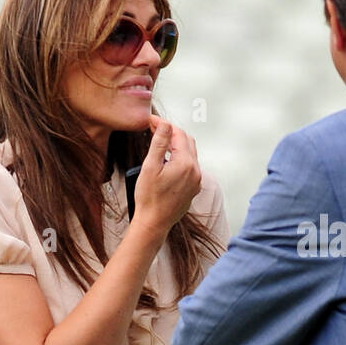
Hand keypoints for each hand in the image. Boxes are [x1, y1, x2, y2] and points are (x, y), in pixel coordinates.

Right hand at [131, 116, 200, 237]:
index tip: (151, 121)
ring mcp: (197, 180)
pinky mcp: (194, 188)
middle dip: (172, 133)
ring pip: (190, 154)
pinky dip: (180, 159)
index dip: (164, 125)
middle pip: (187, 141)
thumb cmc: (149, 198)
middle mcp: (195, 171)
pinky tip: (167, 161)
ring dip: (176, 145)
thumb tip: (165, 124)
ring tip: (159, 144)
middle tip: (154, 130)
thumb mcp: (150, 167)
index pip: (178, 134)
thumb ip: (159, 143)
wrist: (154, 223)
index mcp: (185, 163)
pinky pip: (190, 167)